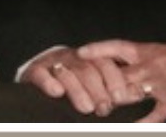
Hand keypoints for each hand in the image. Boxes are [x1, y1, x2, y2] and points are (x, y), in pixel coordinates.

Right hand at [19, 46, 142, 116]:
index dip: (114, 79)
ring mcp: (54, 62)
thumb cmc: (71, 85)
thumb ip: (108, 92)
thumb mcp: (91, 85)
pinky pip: (41, 72)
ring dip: (78, 89)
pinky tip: (56, 92)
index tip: (121, 98)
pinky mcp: (35, 69)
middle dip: (98, 88)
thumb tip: (131, 99)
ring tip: (86, 107)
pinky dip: (48, 82)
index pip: (106, 63)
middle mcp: (74, 57)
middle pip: (89, 67)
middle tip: (105, 108)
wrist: (37, 76)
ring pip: (68, 71)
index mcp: (90, 59)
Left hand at [78, 39, 165, 121]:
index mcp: (148, 52)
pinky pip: (154, 115)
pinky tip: (131, 129)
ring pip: (132, 94)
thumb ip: (141, 58)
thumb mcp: (163, 51)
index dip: (98, 49)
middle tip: (84, 91)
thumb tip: (117, 61)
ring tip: (101, 109)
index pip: (118, 48)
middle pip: (119, 75)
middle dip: (102, 85)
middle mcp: (151, 67)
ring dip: (117, 101)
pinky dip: (143, 124)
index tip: (79, 53)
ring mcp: (161, 86)